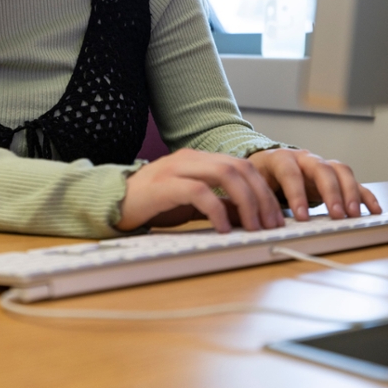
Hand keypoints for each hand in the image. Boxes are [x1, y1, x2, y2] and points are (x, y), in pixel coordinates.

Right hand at [116, 149, 284, 232]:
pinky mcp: (164, 185)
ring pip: (226, 174)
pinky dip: (217, 210)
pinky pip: (199, 192)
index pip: (244, 167)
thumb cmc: (152, 204)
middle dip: (261, 197)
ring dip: (246, 202)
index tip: (275, 217)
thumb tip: (249, 216)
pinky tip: (224, 228)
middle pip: (240, 168)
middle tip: (269, 225)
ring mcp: (176, 168)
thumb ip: (219, 204)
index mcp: (200, 160)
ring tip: (253, 227)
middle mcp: (191, 159)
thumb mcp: (192, 204)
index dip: (264, 191)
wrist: (112, 202)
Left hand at [247, 148, 380, 220]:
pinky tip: (373, 210)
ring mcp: (322, 165)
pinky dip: (365, 195)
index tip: (301, 216)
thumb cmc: (260, 176)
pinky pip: (354, 182)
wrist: (266, 163)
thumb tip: (257, 219)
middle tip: (337, 215)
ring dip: (350, 193)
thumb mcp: (253, 184)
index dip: (297, 194)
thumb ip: (257, 198)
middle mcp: (304, 159)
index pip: (290, 173)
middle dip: (331, 192)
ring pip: (341, 171)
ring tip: (353, 215)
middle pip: (322, 169)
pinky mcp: (334, 176)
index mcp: (281, 159)